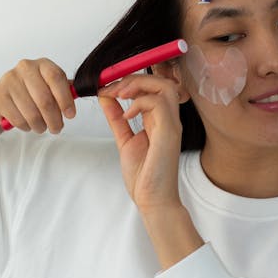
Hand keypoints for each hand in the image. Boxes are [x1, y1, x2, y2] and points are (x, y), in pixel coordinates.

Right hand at [0, 58, 75, 132]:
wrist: (5, 93)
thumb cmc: (34, 90)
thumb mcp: (51, 86)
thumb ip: (67, 91)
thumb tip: (87, 93)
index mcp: (42, 64)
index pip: (56, 78)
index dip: (65, 99)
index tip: (70, 115)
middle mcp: (25, 68)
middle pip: (44, 100)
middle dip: (54, 119)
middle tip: (57, 128)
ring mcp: (9, 80)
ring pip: (31, 113)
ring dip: (40, 126)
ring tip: (42, 127)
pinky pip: (17, 119)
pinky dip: (26, 127)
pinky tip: (28, 124)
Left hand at [98, 73, 183, 212]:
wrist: (152, 199)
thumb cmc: (144, 176)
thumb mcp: (124, 140)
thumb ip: (117, 119)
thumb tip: (106, 98)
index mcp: (158, 121)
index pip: (152, 88)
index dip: (130, 82)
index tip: (107, 88)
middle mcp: (167, 120)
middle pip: (160, 81)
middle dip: (134, 79)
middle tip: (113, 89)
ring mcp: (171, 125)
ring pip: (165, 86)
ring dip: (139, 85)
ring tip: (120, 95)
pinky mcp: (170, 132)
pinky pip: (160, 103)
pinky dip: (141, 102)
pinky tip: (127, 113)